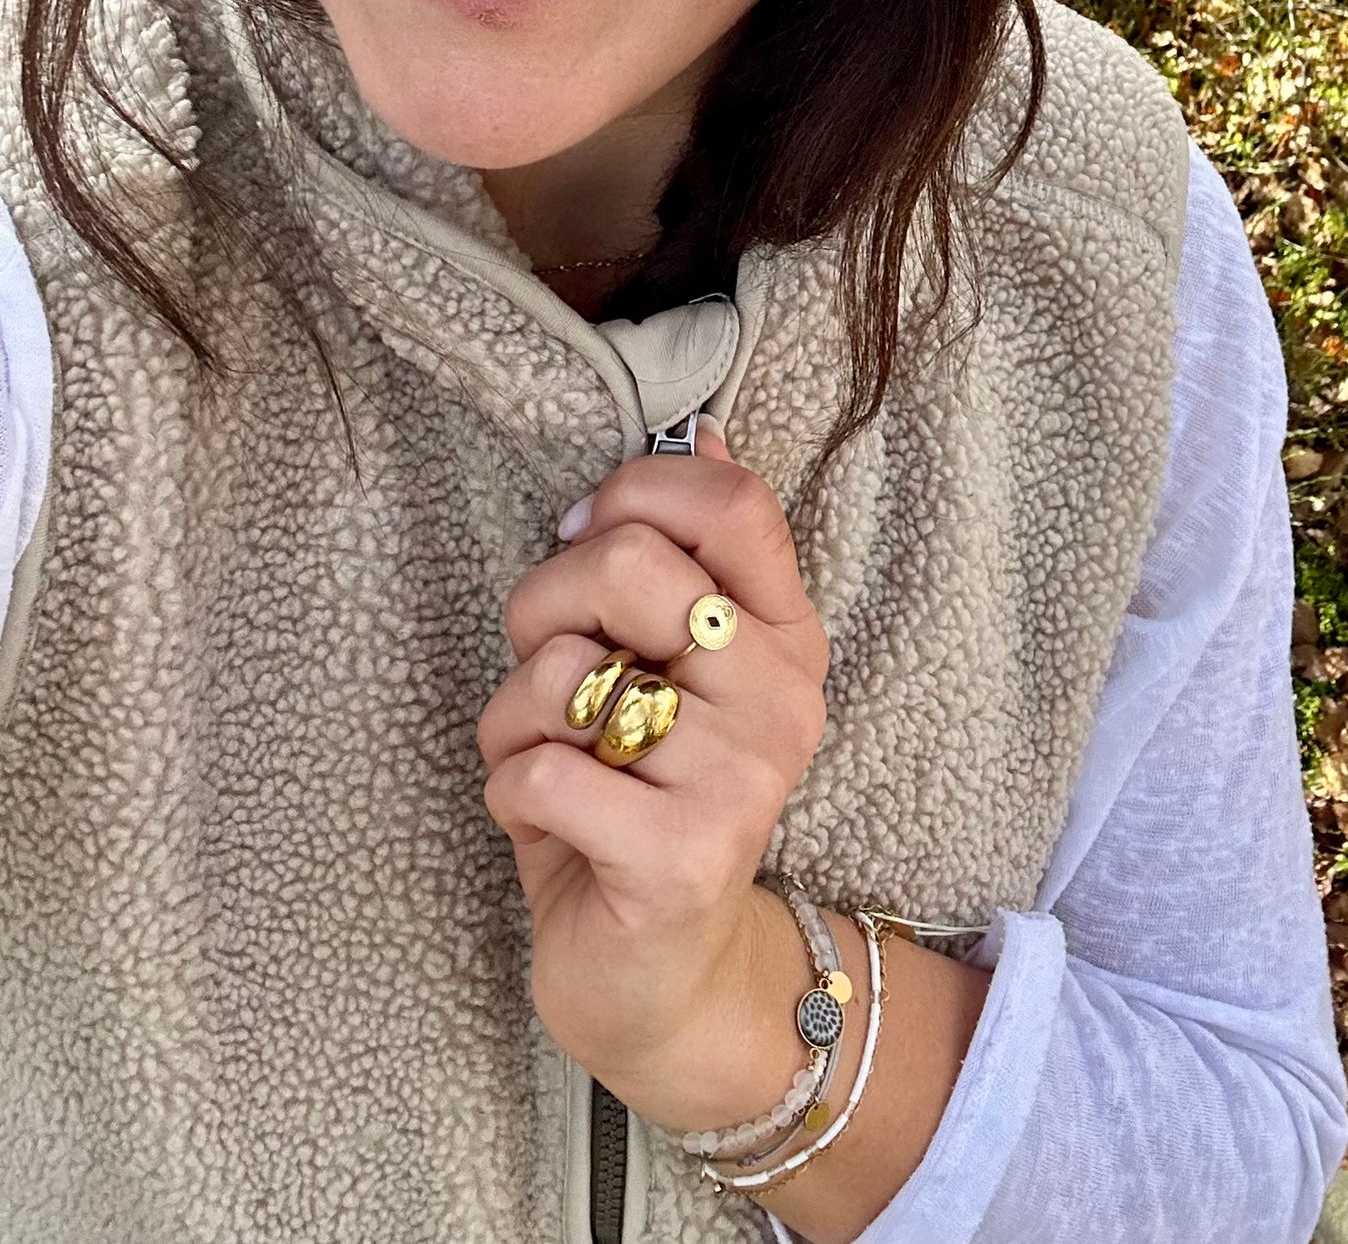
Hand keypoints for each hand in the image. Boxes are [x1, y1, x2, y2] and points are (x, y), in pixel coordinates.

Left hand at [477, 433, 831, 1130]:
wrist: (666, 975)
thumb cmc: (649, 796)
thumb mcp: (676, 666)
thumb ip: (689, 555)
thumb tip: (705, 426)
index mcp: (786, 633)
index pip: (731, 499)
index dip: (633, 495)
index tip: (586, 539)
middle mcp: (782, 695)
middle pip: (628, 564)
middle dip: (543, 605)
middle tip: (550, 668)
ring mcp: (739, 776)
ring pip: (562, 672)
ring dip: (514, 716)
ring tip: (554, 760)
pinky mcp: (680, 854)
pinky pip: (532, 770)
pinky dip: (507, 790)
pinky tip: (548, 823)